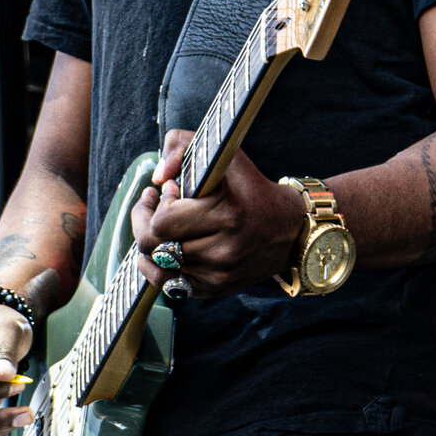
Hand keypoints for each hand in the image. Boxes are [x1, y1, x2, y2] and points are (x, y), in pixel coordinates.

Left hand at [128, 131, 308, 297]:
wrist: (292, 231)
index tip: (170, 189)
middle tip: (152, 204)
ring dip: (149, 245)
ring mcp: (219, 275)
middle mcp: (224, 251)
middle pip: (155, 247)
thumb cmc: (254, 189)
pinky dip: (159, 267)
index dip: (157, 204)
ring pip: (158, 269)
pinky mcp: (216, 289)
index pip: (164, 221)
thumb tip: (157, 176)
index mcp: (228, 216)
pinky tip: (164, 248)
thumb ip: (185, 146)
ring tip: (156, 226)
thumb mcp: (229, 156)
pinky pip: (171, 286)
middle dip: (143, 222)